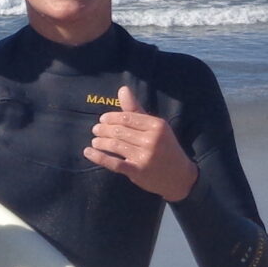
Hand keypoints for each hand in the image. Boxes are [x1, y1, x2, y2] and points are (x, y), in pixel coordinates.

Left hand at [84, 85, 197, 199]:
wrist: (179, 177)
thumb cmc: (166, 148)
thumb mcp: (156, 127)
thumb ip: (137, 110)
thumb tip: (122, 89)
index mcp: (157, 125)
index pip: (127, 118)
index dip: (111, 118)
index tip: (102, 119)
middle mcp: (151, 140)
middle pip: (119, 131)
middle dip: (103, 129)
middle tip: (95, 130)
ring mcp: (144, 156)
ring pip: (115, 145)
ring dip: (100, 142)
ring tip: (95, 141)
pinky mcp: (137, 171)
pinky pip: (113, 163)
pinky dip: (98, 156)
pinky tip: (88, 152)